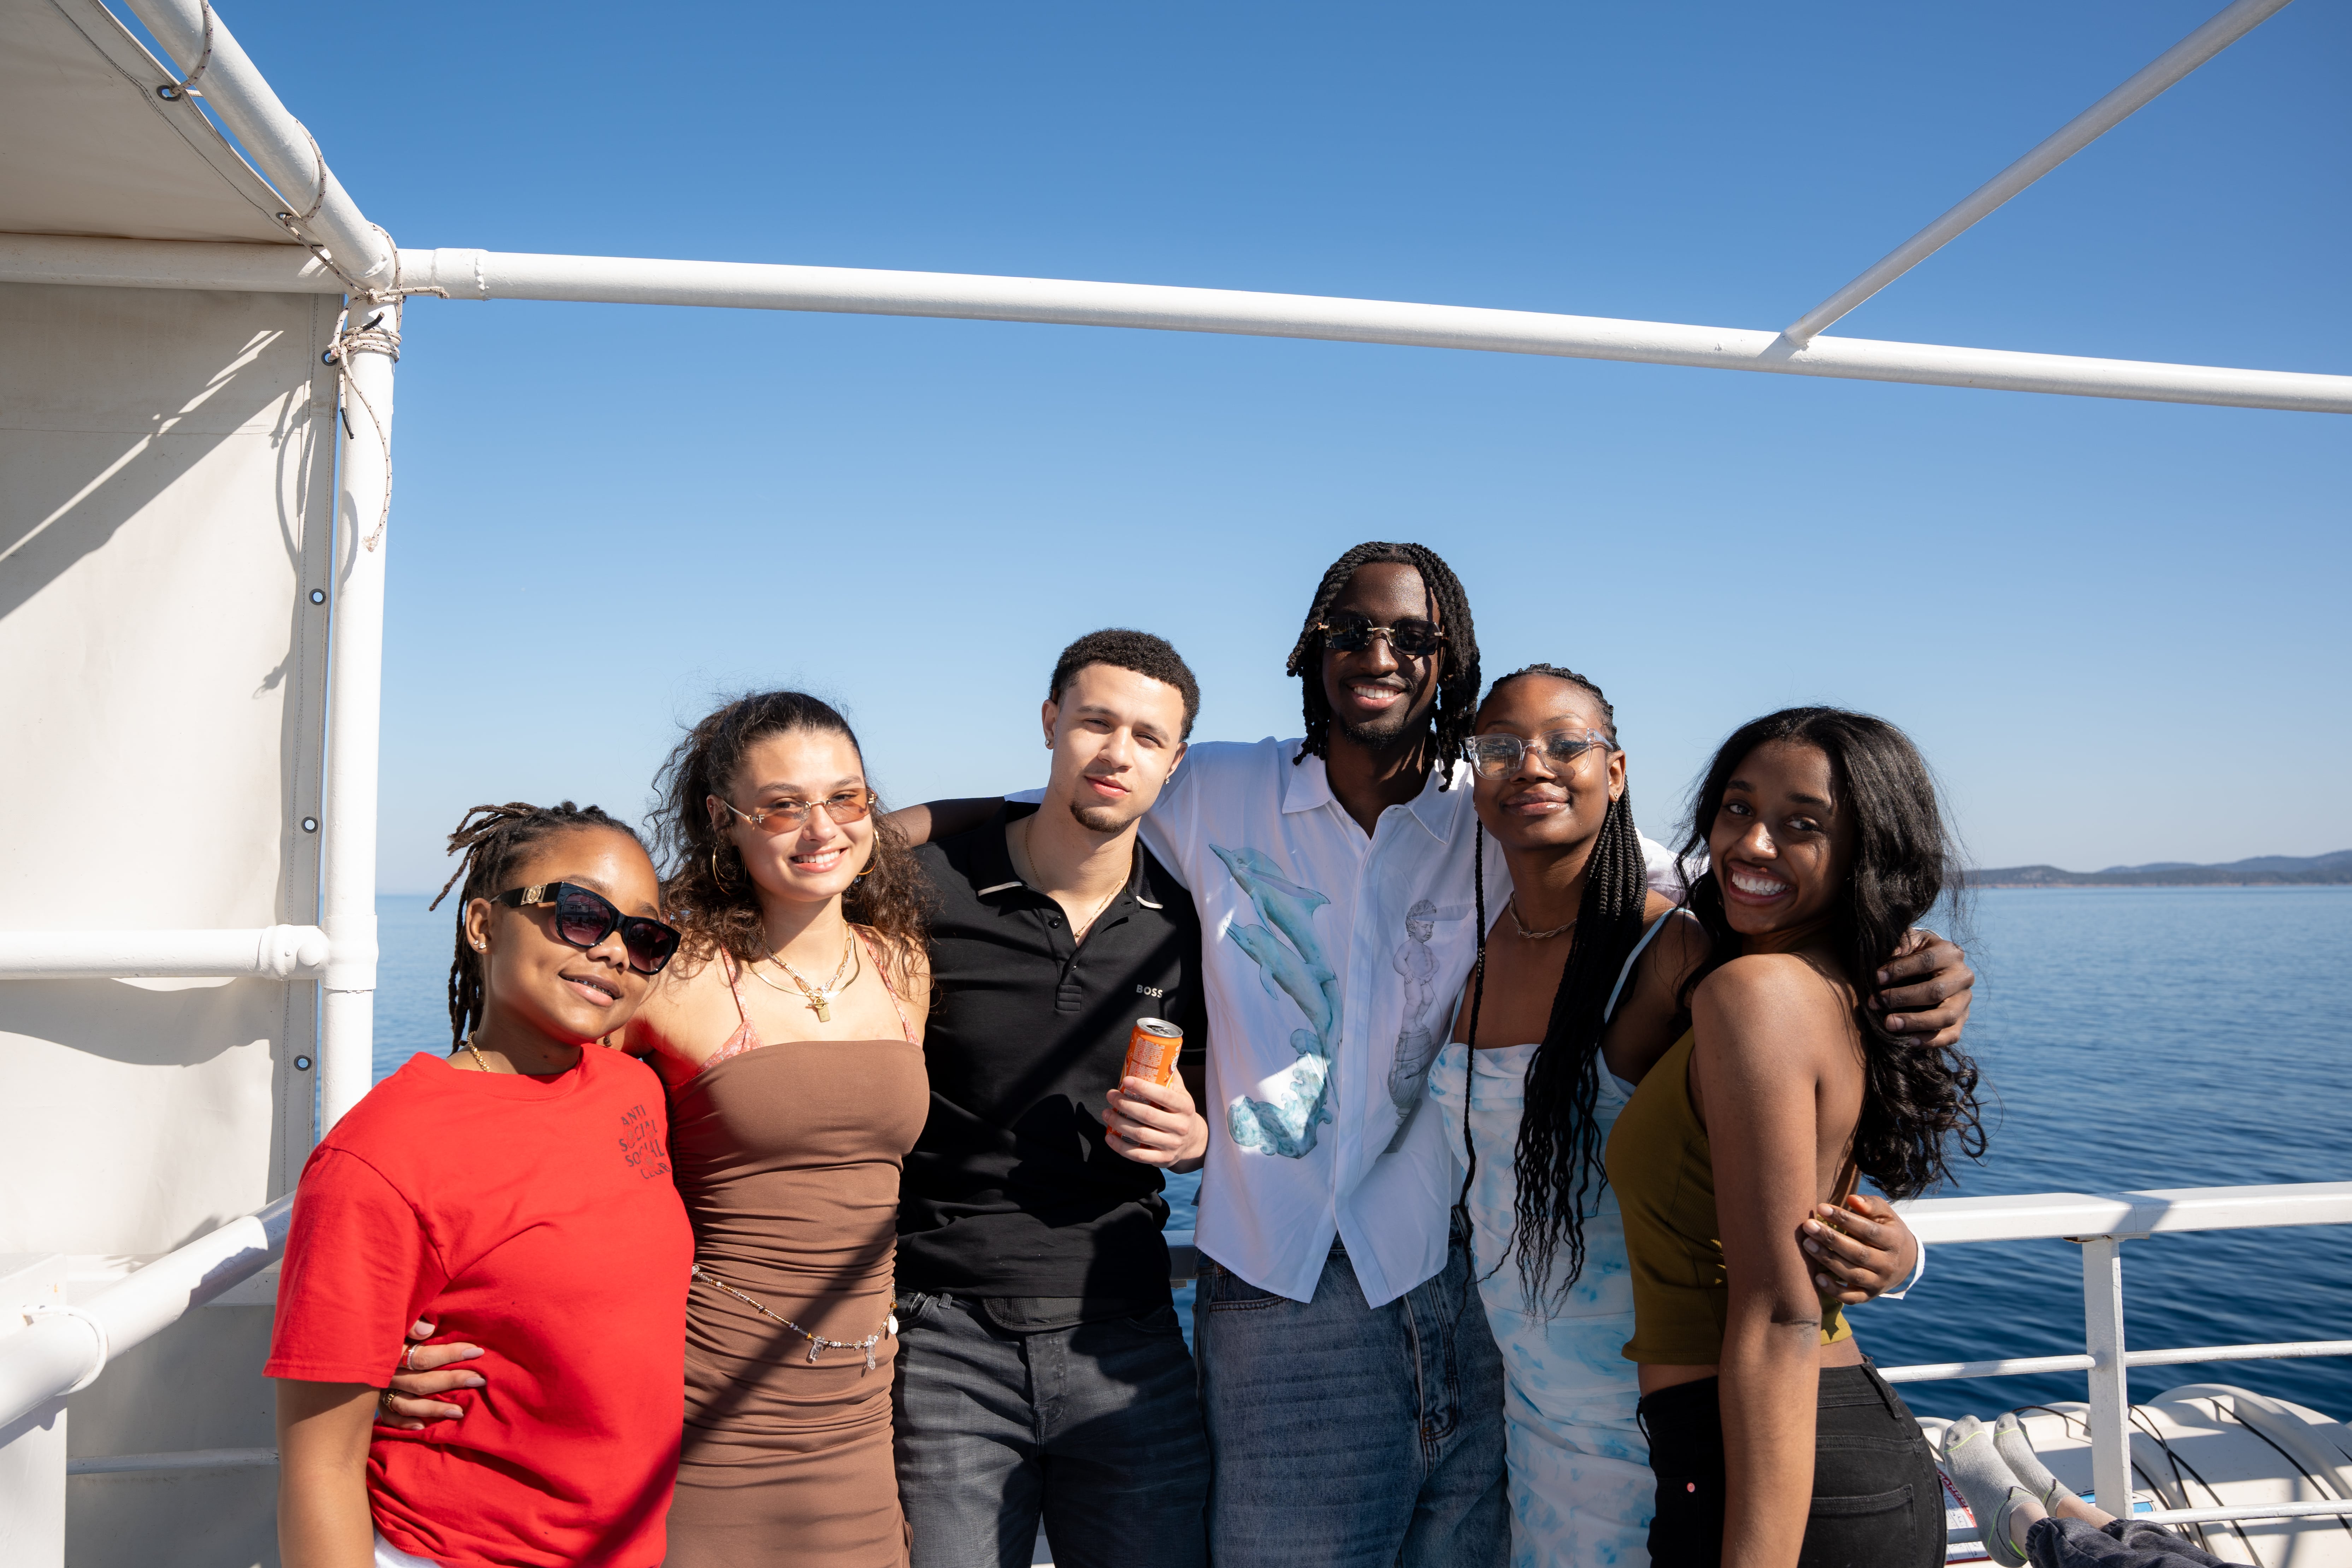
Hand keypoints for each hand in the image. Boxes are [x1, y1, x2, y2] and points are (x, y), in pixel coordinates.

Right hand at [376, 1319, 483, 1429]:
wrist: (352, 1342)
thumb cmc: (386, 1326)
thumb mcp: (396, 1318)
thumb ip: (411, 1323)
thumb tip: (428, 1330)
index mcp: (391, 1351)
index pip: (425, 1357)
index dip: (451, 1354)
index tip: (476, 1352)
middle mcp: (385, 1374)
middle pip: (422, 1383)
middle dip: (452, 1381)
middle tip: (479, 1380)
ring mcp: (379, 1391)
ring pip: (407, 1404)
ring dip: (434, 1409)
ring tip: (459, 1411)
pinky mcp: (374, 1401)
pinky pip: (389, 1417)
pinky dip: (404, 1423)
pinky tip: (422, 1426)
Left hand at [1104, 1074, 1208, 1173]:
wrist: (1194, 1141)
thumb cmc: (1181, 1112)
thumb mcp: (1181, 1093)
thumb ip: (1169, 1076)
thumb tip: (1156, 1052)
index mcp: (1185, 1107)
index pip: (1163, 1096)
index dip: (1143, 1088)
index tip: (1125, 1080)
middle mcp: (1180, 1126)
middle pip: (1147, 1116)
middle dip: (1125, 1104)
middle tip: (1110, 1095)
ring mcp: (1171, 1145)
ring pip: (1140, 1135)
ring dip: (1119, 1123)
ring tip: (1106, 1113)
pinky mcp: (1162, 1159)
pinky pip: (1138, 1155)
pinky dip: (1121, 1147)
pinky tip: (1109, 1137)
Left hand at [1800, 1194, 1919, 1304]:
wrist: (1904, 1261)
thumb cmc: (1886, 1230)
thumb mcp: (1885, 1215)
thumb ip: (1871, 1205)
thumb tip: (1852, 1199)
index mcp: (1894, 1241)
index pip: (1868, 1231)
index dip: (1845, 1219)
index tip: (1821, 1208)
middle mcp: (1888, 1265)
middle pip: (1858, 1253)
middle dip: (1831, 1239)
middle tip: (1808, 1226)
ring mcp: (1878, 1283)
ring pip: (1852, 1275)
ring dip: (1828, 1260)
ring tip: (1807, 1244)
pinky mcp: (1868, 1296)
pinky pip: (1851, 1298)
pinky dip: (1834, 1291)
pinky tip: (1817, 1278)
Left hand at [1868, 928, 1972, 1047]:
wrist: (1932, 968)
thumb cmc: (1914, 953)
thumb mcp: (1909, 942)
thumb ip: (1901, 943)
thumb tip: (1892, 954)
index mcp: (1951, 953)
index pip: (1927, 961)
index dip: (1900, 970)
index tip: (1876, 978)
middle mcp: (1963, 976)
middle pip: (1936, 991)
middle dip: (1903, 998)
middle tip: (1875, 1003)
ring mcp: (1965, 1000)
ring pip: (1946, 1016)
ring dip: (1915, 1022)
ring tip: (1889, 1024)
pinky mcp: (1962, 1019)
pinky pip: (1951, 1035)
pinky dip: (1930, 1041)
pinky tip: (1908, 1042)